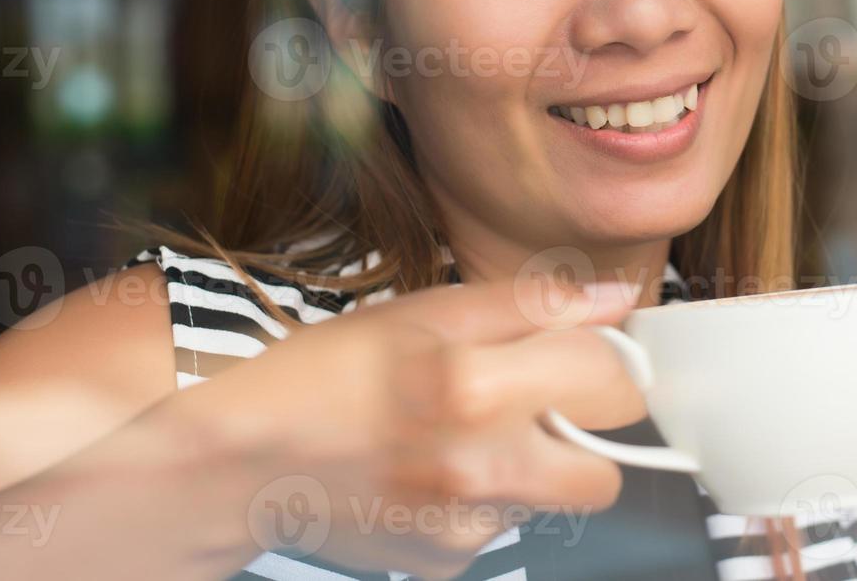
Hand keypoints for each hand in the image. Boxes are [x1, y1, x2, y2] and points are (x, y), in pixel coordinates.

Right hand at [210, 272, 646, 578]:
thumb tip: (613, 301)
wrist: (242, 463)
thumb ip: (531, 305)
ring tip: (456, 436)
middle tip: (533, 409)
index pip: (613, 387)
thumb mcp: (427, 312)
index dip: (611, 367)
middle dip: (582, 443)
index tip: (590, 359)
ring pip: (546, 503)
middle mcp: (481, 469)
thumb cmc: (326, 374)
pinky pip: (496, 531)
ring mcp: (464, 527)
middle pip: (603, 476)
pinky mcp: (444, 564)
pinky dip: (478, 502)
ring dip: (525, 470)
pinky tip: (429, 472)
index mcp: (478, 387)